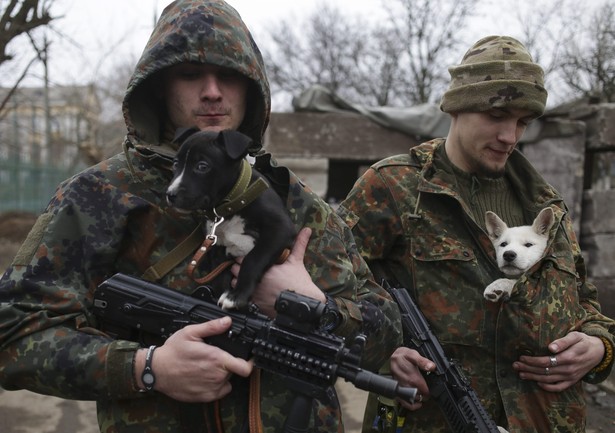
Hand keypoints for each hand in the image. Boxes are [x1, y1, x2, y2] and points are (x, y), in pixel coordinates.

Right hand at [136, 316, 252, 401]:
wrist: (156, 371)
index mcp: (216, 359)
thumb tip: (227, 321)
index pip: (245, 367)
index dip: (250, 363)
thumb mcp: (190, 332)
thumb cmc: (172, 352)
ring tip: (206, 366)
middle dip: (229, 363)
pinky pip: (219, 391)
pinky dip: (216, 385)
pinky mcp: (204, 397)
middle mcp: (216, 376)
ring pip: (226, 380)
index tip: (248, 358)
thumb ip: (212, 327)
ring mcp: (211, 388)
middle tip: (216, 356)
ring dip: (221, 374)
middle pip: (234, 371)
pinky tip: (204, 376)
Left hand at [231, 227, 324, 316]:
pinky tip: (249, 289)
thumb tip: (307, 229)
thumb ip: (300, 243)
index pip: (243, 259)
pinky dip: (242, 292)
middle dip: (240, 268)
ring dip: (239, 280)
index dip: (244, 258)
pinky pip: (240, 296)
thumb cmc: (299, 282)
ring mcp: (254, 291)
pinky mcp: (254, 303)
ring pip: (236, 283)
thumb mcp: (298, 261)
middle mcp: (257, 278)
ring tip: (247, 279)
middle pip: (236, 270)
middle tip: (247, 268)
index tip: (248, 257)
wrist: (302, 303)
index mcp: (264, 266)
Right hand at [390, 347, 434, 409]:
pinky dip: (410, 405)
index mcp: (412, 377)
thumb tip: (431, 366)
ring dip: (418, 398)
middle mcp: (406, 384)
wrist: (391, 356)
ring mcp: (400, 388)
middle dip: (424, 394)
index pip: (424, 390)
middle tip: (427, 389)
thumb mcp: (413, 355)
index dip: (429, 391)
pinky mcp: (396, 390)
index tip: (432, 388)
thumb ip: (423, 361)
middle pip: (419, 395)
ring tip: (422, 394)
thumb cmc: (403, 356)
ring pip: (412, 400)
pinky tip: (416, 403)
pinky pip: (403, 402)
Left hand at [513, 331, 604, 391]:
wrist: (598, 352)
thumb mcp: (575, 336)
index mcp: (569, 357)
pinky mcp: (572, 381)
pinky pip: (559, 387)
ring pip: (549, 380)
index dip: (532, 360)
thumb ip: (563, 341)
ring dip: (533, 378)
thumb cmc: (583, 341)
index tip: (521, 356)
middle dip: (528, 369)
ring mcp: (571, 376)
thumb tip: (550, 347)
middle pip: (544, 371)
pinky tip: (538, 383)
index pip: (546, 361)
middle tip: (515, 365)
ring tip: (521, 374)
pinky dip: (548, 387)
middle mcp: (569, 369)